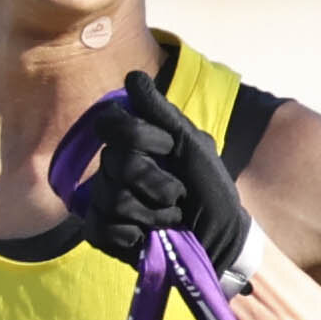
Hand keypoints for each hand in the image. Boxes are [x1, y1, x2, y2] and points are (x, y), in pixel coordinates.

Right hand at [74, 69, 247, 270]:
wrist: (220, 242)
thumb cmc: (212, 192)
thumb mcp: (195, 148)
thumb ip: (163, 115)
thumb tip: (132, 77)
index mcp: (134, 143)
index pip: (109, 122)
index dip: (139, 136)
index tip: (169, 148)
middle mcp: (114, 167)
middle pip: (114, 162)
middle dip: (156, 183)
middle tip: (178, 195)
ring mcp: (104, 200)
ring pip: (111, 198)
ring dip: (152, 213)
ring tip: (171, 219)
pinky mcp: (101, 233)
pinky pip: (100, 228)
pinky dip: (132, 235)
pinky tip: (148, 238)